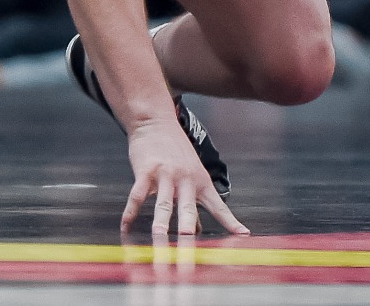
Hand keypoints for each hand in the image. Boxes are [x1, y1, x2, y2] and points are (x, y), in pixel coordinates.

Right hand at [122, 119, 248, 238]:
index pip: (218, 206)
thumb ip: (195, 201)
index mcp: (201, 181)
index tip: (243, 235)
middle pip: (189, 209)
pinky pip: (137, 196)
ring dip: (161, 223)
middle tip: (189, 248)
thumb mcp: (192, 173)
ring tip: (159, 239)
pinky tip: (126, 226)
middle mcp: (186, 179)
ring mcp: (165, 175)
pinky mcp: (145, 171)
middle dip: (189, 231)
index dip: (231, 221)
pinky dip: (130, 213)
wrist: (155, 121)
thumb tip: (200, 229)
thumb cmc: (175, 150)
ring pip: (164, 203)